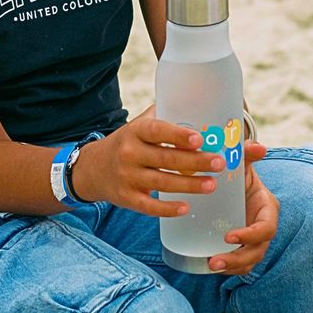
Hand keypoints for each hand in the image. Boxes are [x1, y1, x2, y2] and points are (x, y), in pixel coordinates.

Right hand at [69, 107, 225, 216]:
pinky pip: (149, 206)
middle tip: (219, 163)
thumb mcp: (138, 125)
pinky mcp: (126, 198)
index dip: (178, 135)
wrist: (92, 169)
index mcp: (135, 131)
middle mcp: (129, 153)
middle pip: (166, 158)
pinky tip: (186, 208)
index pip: (157, 130)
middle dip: (195, 161)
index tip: (199, 138)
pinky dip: (167, 209)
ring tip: (212, 185)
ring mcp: (126, 177)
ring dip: (189, 185)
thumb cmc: (127, 143)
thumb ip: (163, 116)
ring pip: (162, 182)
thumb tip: (198, 103)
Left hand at [211, 144, 277, 274]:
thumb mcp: (242, 164)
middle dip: (237, 259)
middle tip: (213, 261)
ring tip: (209, 265)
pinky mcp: (242, 247)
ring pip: (249, 261)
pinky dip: (228, 269)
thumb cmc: (238, 172)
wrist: (233, 181)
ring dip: (231, 267)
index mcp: (267, 209)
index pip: (266, 228)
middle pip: (257, 251)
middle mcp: (263, 227)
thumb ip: (247, 155)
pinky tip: (208, 266)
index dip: (250, 235)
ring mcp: (254, 240)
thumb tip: (258, 146)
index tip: (228, 236)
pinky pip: (240, 264)